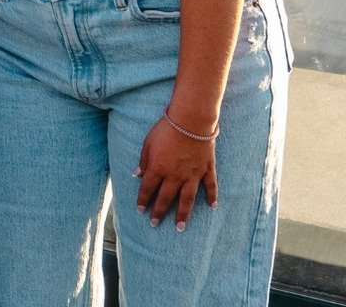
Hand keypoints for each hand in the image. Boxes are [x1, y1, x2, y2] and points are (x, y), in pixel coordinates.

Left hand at [136, 114, 216, 229]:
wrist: (190, 121)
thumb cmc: (166, 129)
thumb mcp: (148, 143)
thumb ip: (144, 160)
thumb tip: (137, 175)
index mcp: (158, 168)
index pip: (148, 189)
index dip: (143, 200)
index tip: (140, 211)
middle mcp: (175, 175)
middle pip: (166, 198)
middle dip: (159, 212)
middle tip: (154, 224)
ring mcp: (192, 174)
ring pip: (187, 199)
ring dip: (183, 214)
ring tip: (180, 227)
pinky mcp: (206, 169)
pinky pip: (210, 187)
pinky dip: (212, 197)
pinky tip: (212, 208)